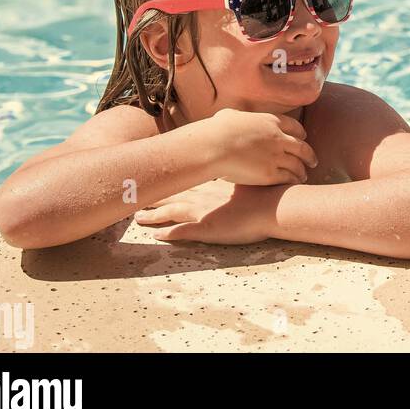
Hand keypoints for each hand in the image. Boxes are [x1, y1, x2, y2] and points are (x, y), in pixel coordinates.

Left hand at [134, 179, 279, 243]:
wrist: (272, 204)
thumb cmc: (266, 192)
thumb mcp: (248, 179)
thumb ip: (237, 178)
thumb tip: (236, 172)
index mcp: (212, 185)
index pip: (184, 181)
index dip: (169, 181)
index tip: (157, 178)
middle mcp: (202, 196)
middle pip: (171, 194)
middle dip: (154, 196)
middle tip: (137, 196)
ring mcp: (202, 212)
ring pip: (169, 212)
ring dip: (153, 216)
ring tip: (139, 218)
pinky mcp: (205, 229)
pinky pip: (180, 232)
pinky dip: (166, 234)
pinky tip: (156, 236)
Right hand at [190, 108, 317, 185]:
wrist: (213, 147)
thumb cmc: (215, 130)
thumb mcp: (230, 116)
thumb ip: (237, 117)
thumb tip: (230, 116)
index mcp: (271, 122)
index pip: (295, 127)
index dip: (301, 134)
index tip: (304, 138)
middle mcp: (278, 138)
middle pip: (302, 147)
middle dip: (310, 155)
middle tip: (313, 161)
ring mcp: (276, 156)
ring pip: (297, 165)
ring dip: (302, 171)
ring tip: (303, 175)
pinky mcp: (270, 174)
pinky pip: (288, 178)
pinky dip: (293, 180)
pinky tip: (294, 183)